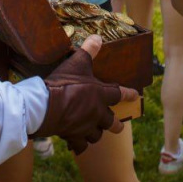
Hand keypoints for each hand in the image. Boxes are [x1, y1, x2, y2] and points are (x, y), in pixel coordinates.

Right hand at [33, 35, 137, 153]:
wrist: (46, 106)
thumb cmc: (64, 83)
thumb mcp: (77, 62)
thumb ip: (89, 50)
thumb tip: (98, 36)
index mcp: (101, 95)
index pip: (120, 94)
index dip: (129, 94)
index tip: (136, 95)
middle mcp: (97, 113)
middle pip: (112, 123)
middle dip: (117, 124)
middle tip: (119, 126)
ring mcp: (86, 127)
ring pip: (97, 135)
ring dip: (97, 132)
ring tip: (94, 131)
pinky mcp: (73, 137)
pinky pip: (80, 145)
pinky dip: (79, 144)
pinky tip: (77, 142)